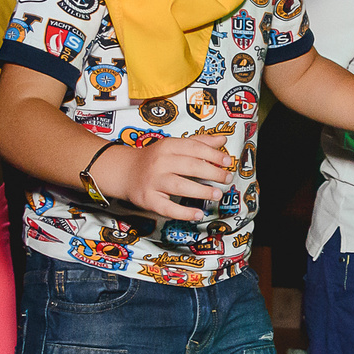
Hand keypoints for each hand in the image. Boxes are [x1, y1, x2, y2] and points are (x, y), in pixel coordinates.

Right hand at [93, 134, 234, 220]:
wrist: (125, 172)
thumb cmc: (154, 159)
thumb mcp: (173, 146)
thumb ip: (198, 143)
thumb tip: (222, 140)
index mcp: (168, 146)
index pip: (194, 148)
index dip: (214, 155)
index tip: (228, 161)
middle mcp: (160, 163)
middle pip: (190, 166)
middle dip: (212, 173)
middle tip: (227, 178)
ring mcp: (153, 181)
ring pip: (180, 186)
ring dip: (201, 191)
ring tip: (216, 194)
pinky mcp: (148, 199)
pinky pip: (167, 208)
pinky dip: (183, 212)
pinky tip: (197, 214)